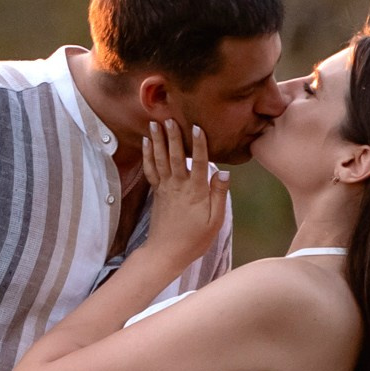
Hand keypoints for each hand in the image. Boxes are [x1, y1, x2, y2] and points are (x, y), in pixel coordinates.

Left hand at [142, 115, 228, 275]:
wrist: (166, 253)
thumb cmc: (194, 239)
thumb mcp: (214, 222)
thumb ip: (218, 196)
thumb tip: (223, 173)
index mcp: (196, 192)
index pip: (200, 163)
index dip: (199, 144)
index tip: (198, 126)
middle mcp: (178, 186)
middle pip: (175, 156)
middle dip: (173, 136)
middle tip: (169, 117)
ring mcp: (165, 188)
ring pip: (160, 159)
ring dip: (157, 140)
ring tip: (154, 123)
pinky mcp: (156, 192)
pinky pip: (151, 169)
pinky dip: (147, 155)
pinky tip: (145, 142)